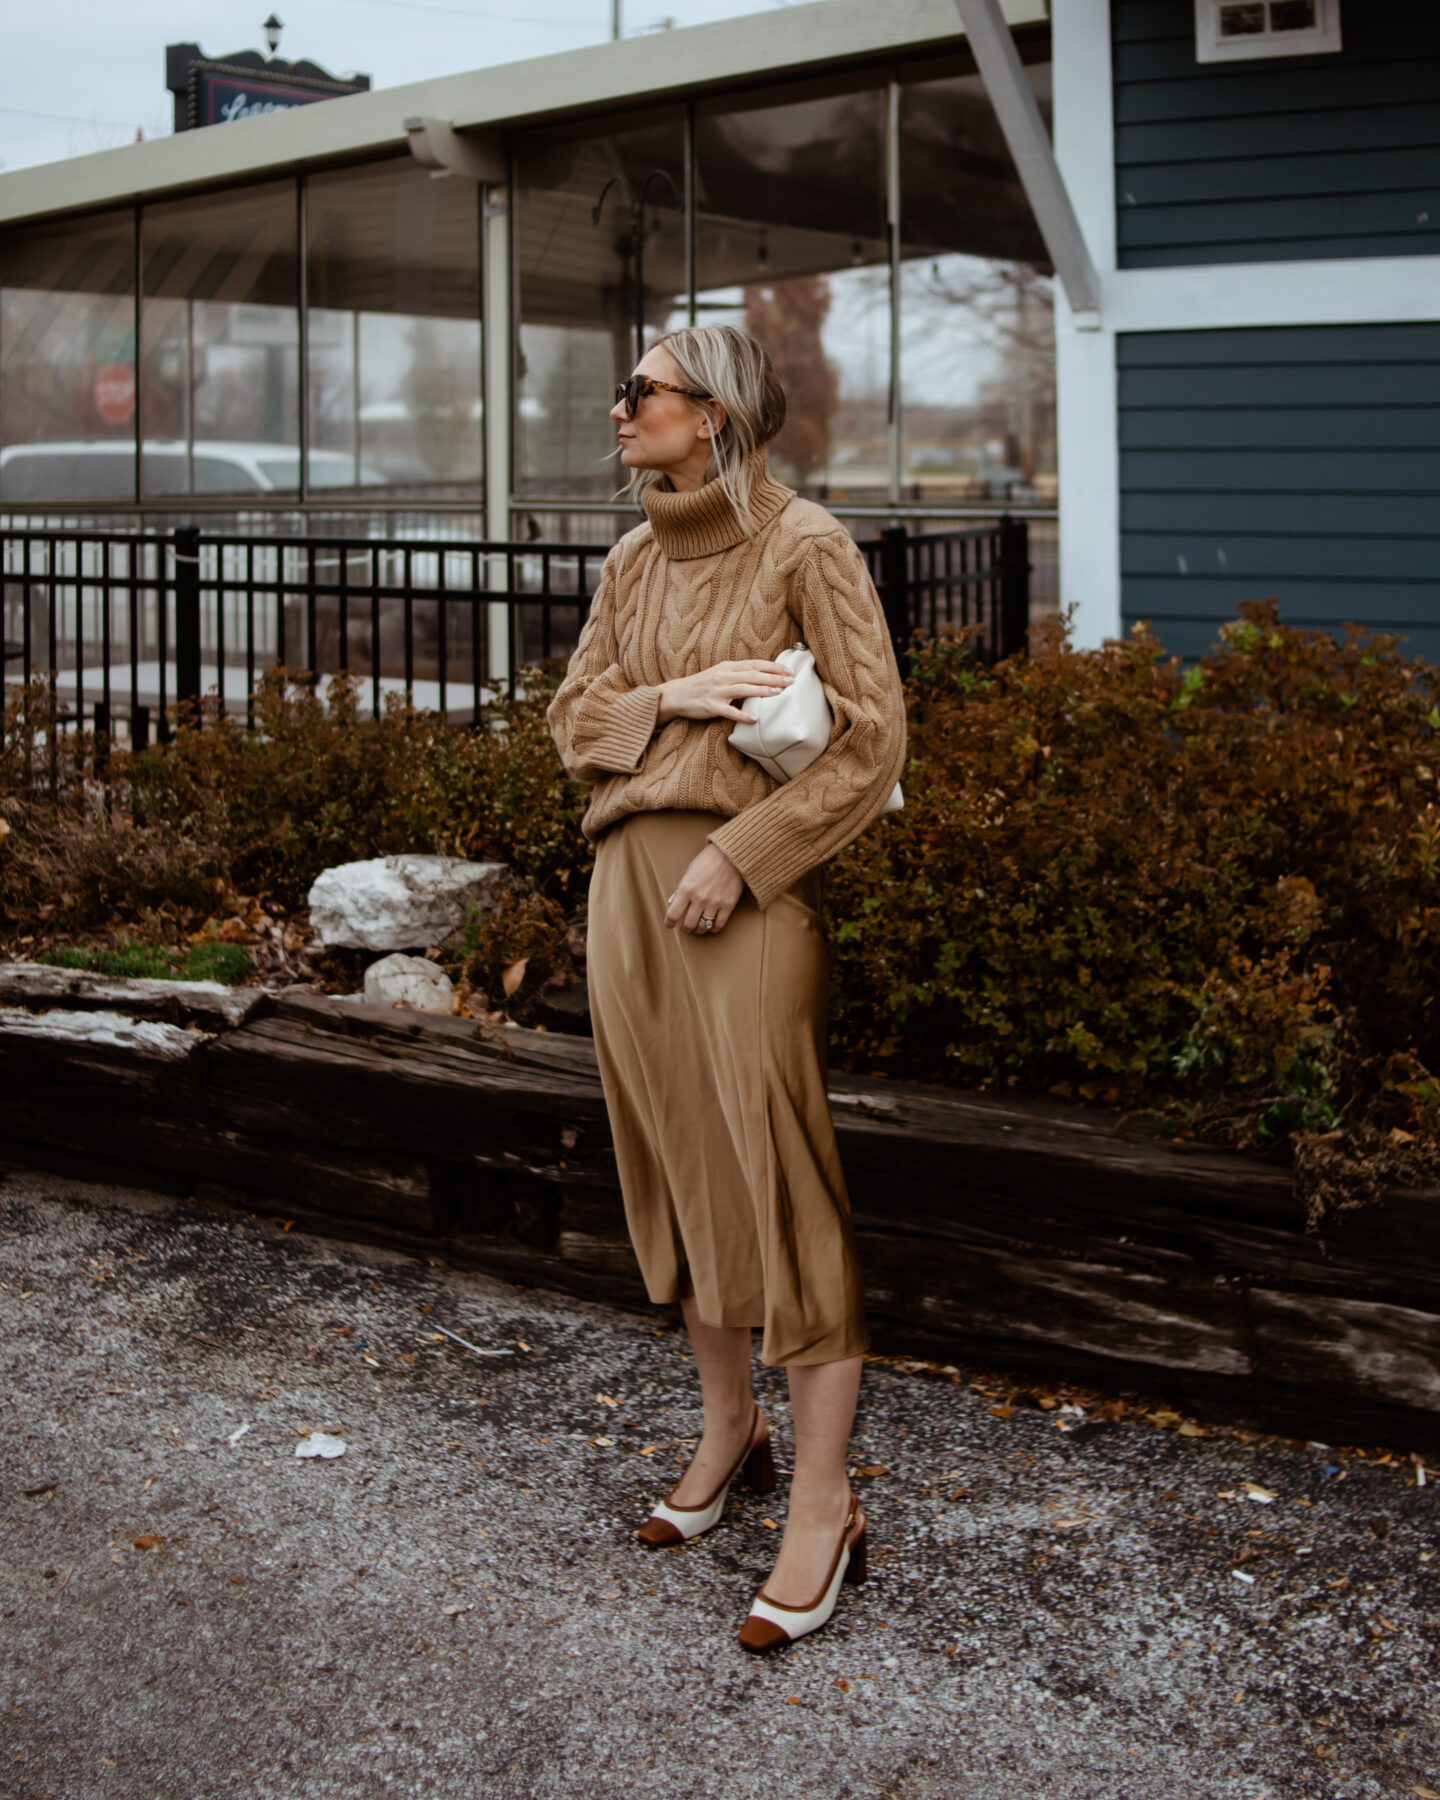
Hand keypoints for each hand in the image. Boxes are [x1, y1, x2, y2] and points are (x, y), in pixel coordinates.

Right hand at [656, 659, 792, 725]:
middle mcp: (724, 677)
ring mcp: (718, 691)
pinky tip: (755, 719)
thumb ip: (738, 673)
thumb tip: (761, 674)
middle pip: (753, 675)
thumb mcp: (720, 673)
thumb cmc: (702, 685)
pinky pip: (729, 711)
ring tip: (779, 693)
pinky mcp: (711, 706)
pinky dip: (742, 715)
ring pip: (744, 689)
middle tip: (791, 681)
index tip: (789, 670)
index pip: (755, 664)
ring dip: (762, 690)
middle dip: (774, 677)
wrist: (678, 694)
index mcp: (728, 667)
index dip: (773, 666)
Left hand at [665, 844, 744, 935]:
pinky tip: (711, 925)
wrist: (731, 855)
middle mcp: (699, 899)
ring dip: (698, 930)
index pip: (673, 914)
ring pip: (703, 927)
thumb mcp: (689, 872)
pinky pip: (719, 925)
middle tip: (685, 928)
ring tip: (698, 927)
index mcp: (686, 889)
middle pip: (688, 924)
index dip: (669, 923)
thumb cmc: (708, 861)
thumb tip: (672, 902)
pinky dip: (714, 929)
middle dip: (685, 929)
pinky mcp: (728, 905)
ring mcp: (714, 903)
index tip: (670, 925)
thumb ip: (681, 889)